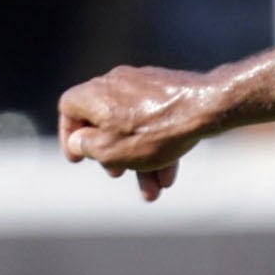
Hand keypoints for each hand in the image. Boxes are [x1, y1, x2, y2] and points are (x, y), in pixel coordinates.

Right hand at [59, 65, 220, 201]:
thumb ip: (86, 147)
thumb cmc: (153, 131)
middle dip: (113, 155)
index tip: (77, 157)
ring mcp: (143, 85)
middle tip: (117, 175)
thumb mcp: (109, 150)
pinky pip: (154, 121)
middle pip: (105, 123)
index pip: (68, 108)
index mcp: (95, 93)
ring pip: (134, 127)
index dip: (69, 134)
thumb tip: (78, 141)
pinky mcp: (167, 90)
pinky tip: (170, 174)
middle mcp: (116, 83)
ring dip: (140, 161)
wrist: (205, 107)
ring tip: (154, 191)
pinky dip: (158, 147)